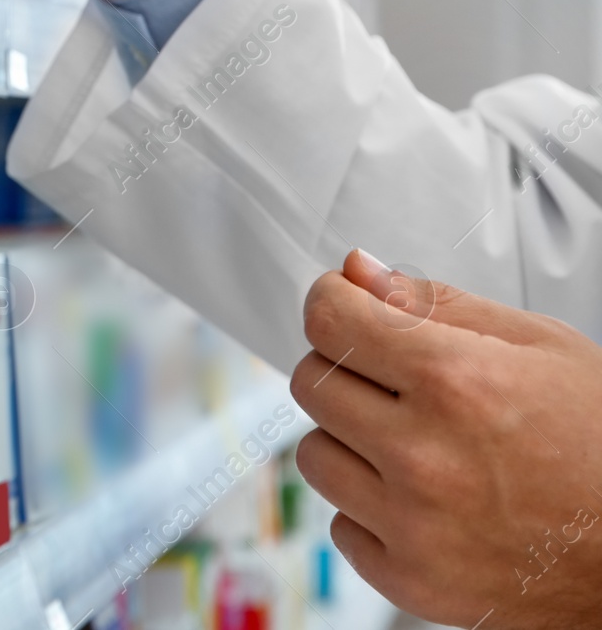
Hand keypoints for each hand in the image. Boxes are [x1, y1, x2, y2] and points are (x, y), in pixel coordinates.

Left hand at [291, 249, 601, 627]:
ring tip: (417, 444)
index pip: (327, 320)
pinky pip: (339, 522)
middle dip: (345, 369)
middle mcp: (424, 456)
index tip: (345, 305)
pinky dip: (371, 508)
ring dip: (350, 441)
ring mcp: (412, 524)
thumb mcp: (540, 346)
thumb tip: (356, 272)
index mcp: (455, 383)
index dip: (334, 301)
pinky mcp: (409, 579)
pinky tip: (426, 499)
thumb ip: (433, 302)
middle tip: (398, 383)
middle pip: (310, 381)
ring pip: (314, 453)